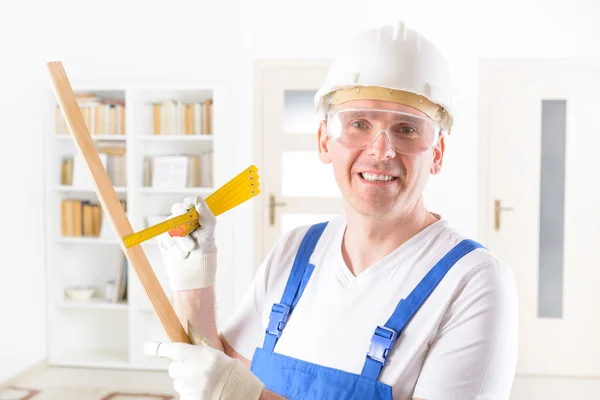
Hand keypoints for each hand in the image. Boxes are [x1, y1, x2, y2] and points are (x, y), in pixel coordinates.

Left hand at [144, 340, 263, 399]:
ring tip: (204, 383)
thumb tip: (177, 351)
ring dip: (186, 382)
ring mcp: (191, 388)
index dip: (158, 348)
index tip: (148, 347)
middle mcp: (192, 371)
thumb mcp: (214, 355)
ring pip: (178, 383)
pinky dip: (190, 393)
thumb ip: (195, 352)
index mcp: (199, 355)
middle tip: (195, 370)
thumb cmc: (229, 371)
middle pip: (173, 368)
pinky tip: (204, 391)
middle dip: (180, 368)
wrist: (242, 392)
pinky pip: (184, 395)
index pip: (172, 349)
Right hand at [156, 196, 217, 290]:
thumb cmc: (205, 249)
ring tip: (190, 249)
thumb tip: (197, 199)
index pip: (188, 203)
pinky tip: (182, 253)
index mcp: (195, 215)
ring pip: (171, 225)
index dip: (188, 203)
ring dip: (182, 239)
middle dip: (185, 222)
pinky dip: (174, 246)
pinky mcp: (163, 239)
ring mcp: (172, 228)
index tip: (189, 207)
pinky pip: (163, 236)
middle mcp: (182, 219)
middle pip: (177, 210)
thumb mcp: (209, 231)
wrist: (194, 269)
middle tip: (192, 232)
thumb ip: (205, 214)